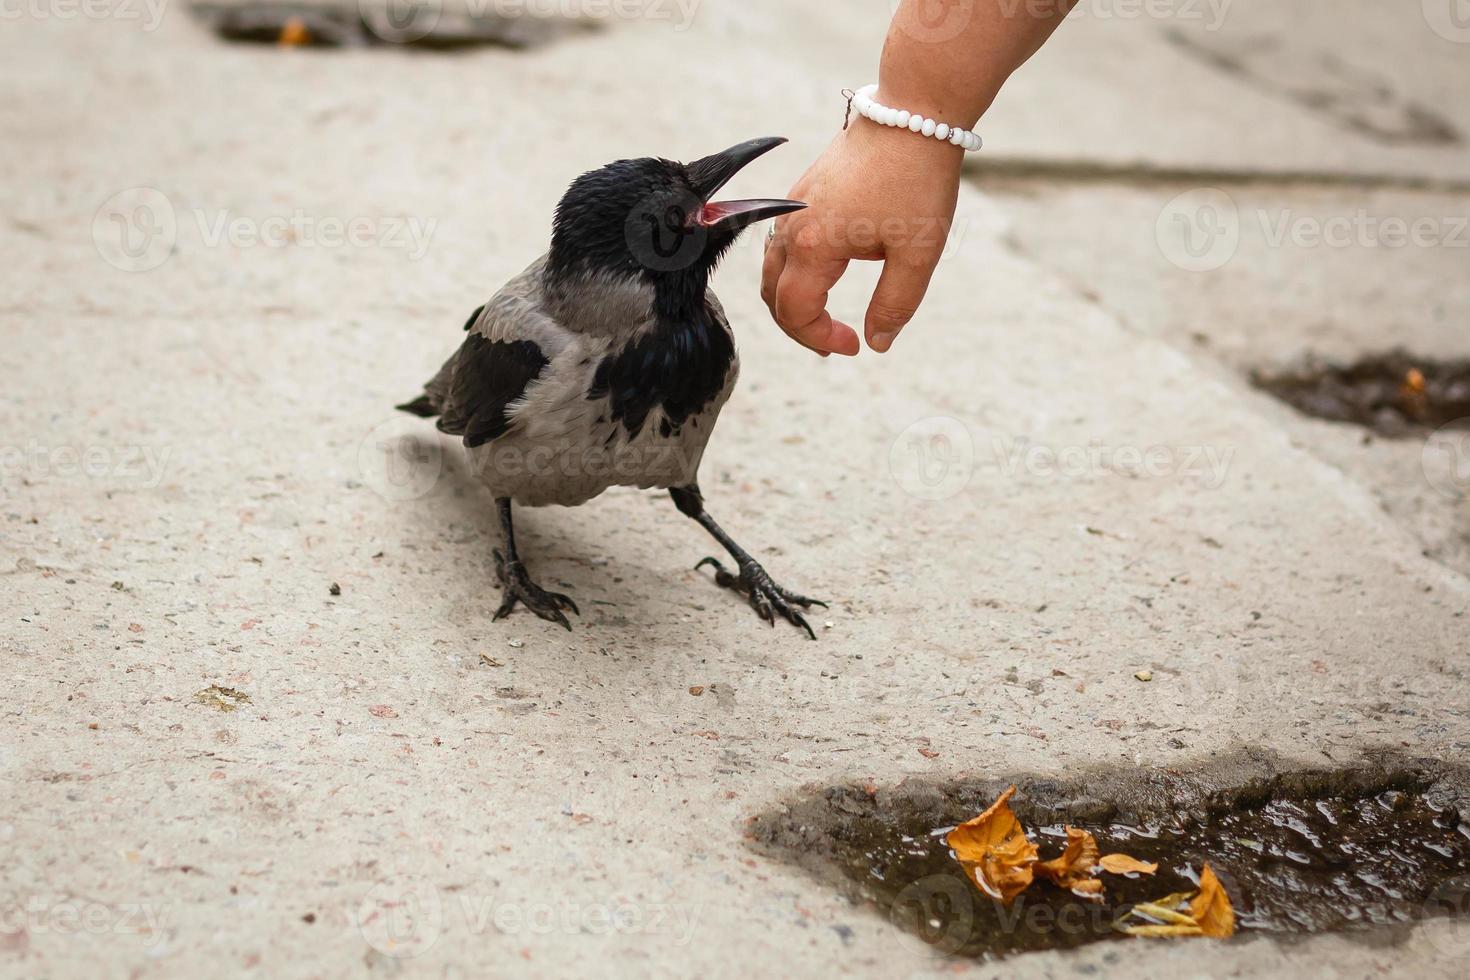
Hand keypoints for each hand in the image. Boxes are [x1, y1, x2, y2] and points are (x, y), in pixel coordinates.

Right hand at [761, 117, 962, 354]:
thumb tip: (876, 343)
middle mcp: (792, 228)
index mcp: (813, 247)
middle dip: (800, 327)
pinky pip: (783, 242)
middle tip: (836, 341)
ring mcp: (793, 207)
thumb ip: (894, 304)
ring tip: (825, 315)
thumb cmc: (917, 180)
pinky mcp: (803, 191)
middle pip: (773, 295)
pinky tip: (830, 272)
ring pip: (773, 269)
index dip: (820, 338)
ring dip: (793, 299)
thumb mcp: (917, 253)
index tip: (855, 345)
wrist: (913, 113)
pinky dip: (796, 271)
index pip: (795, 312)